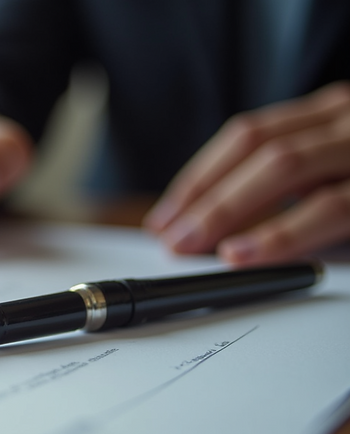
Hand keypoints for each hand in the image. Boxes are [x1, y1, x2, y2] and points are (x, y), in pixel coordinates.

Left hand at [144, 82, 349, 265]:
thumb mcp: (333, 179)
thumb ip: (286, 195)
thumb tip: (210, 234)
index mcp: (325, 117)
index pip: (246, 136)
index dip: (198, 177)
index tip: (164, 218)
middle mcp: (344, 120)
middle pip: (257, 147)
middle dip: (204, 196)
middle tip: (168, 239)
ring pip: (283, 165)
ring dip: (226, 208)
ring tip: (190, 246)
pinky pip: (328, 208)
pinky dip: (278, 234)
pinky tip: (242, 255)